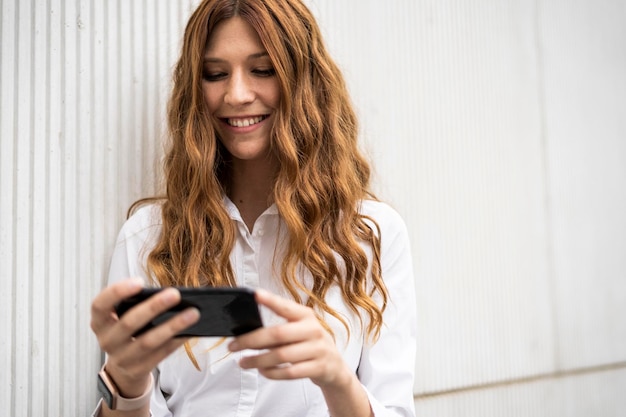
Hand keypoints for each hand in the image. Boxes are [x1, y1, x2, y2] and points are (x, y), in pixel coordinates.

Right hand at [90, 279, 199, 396]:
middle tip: (175, 294)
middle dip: (153, 307)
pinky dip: (176, 341)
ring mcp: (121, 358)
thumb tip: (169, 294)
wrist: (122, 367)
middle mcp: (107, 341)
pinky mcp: (137, 370)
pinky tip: (190, 331)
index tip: (139, 282)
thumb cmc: (127, 330)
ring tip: (193, 313)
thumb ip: (136, 304)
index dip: (117, 292)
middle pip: (129, 323)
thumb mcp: (122, 316)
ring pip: (148, 342)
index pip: (100, 305)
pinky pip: (160, 355)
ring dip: (172, 326)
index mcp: (100, 322)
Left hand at [228, 289, 351, 388]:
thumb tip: (247, 333)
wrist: (335, 367)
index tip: (254, 295)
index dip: (271, 300)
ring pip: (281, 356)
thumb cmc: (309, 344)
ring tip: (242, 362)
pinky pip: (289, 373)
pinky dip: (272, 373)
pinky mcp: (318, 368)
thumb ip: (279, 329)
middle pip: (278, 334)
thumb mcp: (300, 330)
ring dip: (257, 360)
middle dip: (251, 340)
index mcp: (306, 316)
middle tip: (233, 345)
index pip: (286, 306)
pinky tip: (262, 371)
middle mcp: (313, 330)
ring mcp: (318, 350)